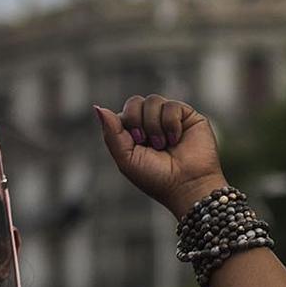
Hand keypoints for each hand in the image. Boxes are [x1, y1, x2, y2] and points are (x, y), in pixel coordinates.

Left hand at [94, 95, 225, 216]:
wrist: (186, 186)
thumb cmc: (156, 178)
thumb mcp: (126, 158)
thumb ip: (111, 132)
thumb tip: (97, 107)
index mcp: (134, 133)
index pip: (123, 112)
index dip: (127, 123)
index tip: (136, 142)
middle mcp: (151, 123)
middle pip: (135, 102)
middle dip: (138, 121)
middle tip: (148, 142)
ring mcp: (169, 118)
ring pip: (153, 100)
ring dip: (154, 125)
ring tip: (163, 145)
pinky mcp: (187, 116)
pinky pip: (171, 105)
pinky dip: (171, 123)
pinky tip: (175, 139)